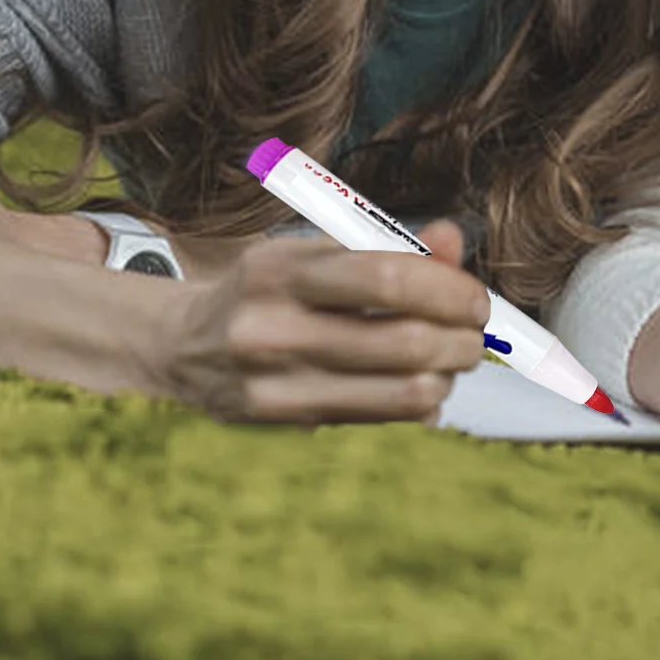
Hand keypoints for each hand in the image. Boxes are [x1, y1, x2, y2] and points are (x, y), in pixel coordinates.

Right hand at [157, 220, 489, 425]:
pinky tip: (423, 384)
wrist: (183, 344)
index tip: (474, 296)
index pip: (386, 277)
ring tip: (454, 357)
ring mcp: (277, 382)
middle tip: (477, 331)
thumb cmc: (268, 287)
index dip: (448, 288)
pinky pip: (380, 417)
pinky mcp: (285, 421)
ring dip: (448, 373)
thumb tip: (453, 238)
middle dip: (461, 337)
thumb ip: (388, 245)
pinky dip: (420, 401)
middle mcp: (274, 326)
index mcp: (283, 268)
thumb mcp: (315, 251)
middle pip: (402, 340)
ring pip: (400, 388)